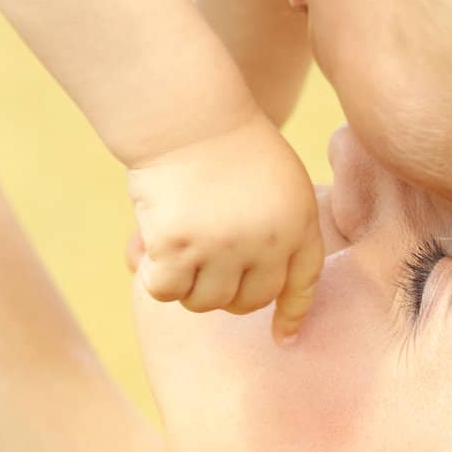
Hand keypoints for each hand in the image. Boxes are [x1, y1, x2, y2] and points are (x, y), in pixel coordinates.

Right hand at [127, 110, 324, 343]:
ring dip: (188, 287)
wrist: (186, 113)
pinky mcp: (178, 246)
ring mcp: (222, 246)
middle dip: (226, 294)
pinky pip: (166, 291)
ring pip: (205, 302)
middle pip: (248, 302)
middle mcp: (267, 241)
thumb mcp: (278, 178)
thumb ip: (279, 229)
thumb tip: (264, 294)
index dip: (292, 314)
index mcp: (298, 222)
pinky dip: (156, 281)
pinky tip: (150, 259)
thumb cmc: (226, 140)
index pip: (301, 284)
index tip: (282, 338)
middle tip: (204, 268)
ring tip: (178, 252)